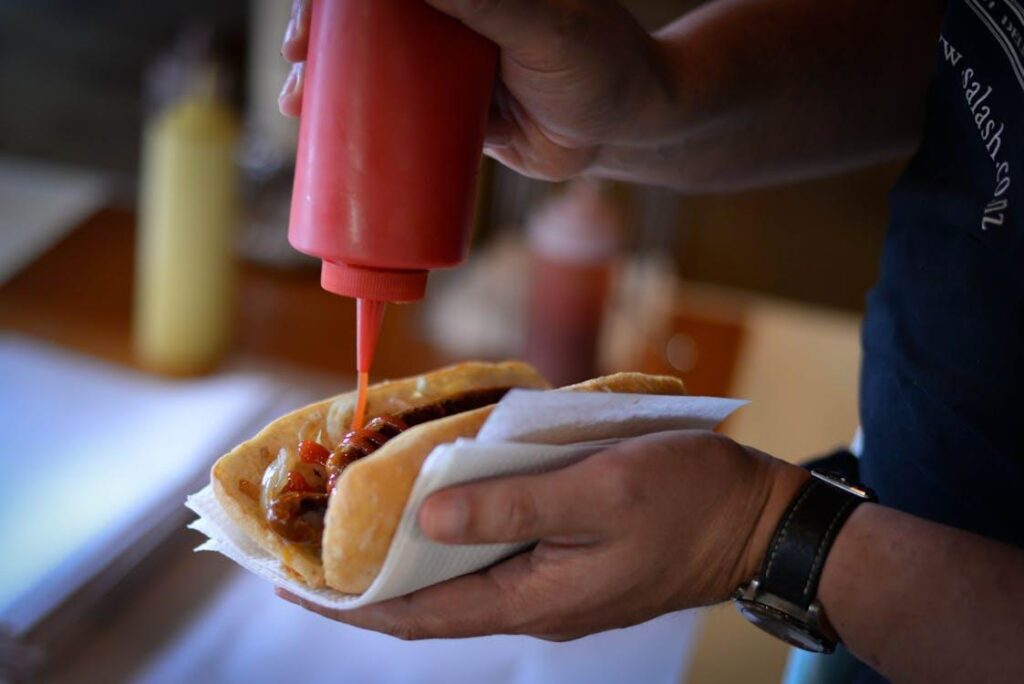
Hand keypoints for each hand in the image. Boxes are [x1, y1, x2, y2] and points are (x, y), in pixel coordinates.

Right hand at [278, 0, 676, 180]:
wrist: (627, 130)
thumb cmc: (600, 65)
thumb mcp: (544, 27)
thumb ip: (488, 0)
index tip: (314, 16)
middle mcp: (451, 12)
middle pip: (365, 18)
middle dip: (318, 33)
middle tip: (296, 60)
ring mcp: (446, 62)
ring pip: (369, 64)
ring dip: (323, 80)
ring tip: (296, 105)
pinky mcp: (449, 111)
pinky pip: (393, 112)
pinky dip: (355, 122)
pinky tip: (322, 134)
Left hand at [278, 430, 808, 639]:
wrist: (758, 520)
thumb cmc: (687, 499)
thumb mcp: (598, 492)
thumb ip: (511, 505)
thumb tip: (427, 516)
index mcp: (536, 596)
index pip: (420, 615)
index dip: (351, 605)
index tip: (293, 589)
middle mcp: (536, 601)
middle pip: (432, 603)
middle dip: (366, 585)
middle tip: (310, 554)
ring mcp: (555, 585)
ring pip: (461, 581)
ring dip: (406, 562)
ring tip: (358, 531)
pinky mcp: (572, 562)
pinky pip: (495, 559)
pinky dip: (454, 539)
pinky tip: (439, 508)